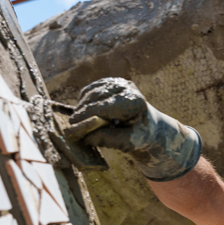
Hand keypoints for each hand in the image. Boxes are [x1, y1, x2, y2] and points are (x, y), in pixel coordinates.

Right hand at [68, 77, 201, 181]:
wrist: (151, 126)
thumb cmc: (140, 136)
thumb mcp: (128, 142)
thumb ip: (109, 139)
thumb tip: (86, 138)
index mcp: (135, 101)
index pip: (105, 106)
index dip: (87, 115)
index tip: (73, 124)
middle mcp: (128, 87)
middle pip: (96, 96)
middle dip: (82, 110)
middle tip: (71, 124)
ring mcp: (119, 82)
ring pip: (92, 90)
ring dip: (81, 104)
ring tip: (76, 119)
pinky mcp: (112, 82)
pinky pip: (92, 88)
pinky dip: (84, 99)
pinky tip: (82, 110)